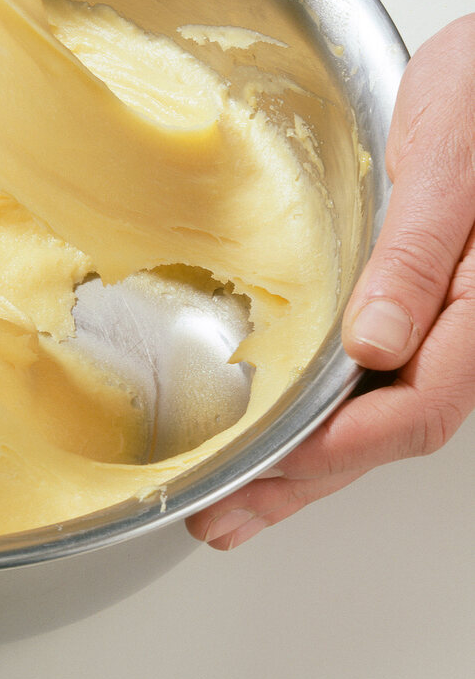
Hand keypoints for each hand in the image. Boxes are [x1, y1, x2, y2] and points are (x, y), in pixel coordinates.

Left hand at [188, 14, 474, 547]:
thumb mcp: (450, 165)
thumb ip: (421, 256)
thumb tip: (376, 344)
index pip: (421, 407)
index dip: (345, 449)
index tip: (275, 469)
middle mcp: (462, 325)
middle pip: (389, 430)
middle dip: (306, 481)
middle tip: (228, 514)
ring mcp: (435, 319)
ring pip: (375, 411)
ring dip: (305, 462)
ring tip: (237, 499)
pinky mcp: (408, 300)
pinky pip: (367, 373)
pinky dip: (319, 410)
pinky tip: (279, 428)